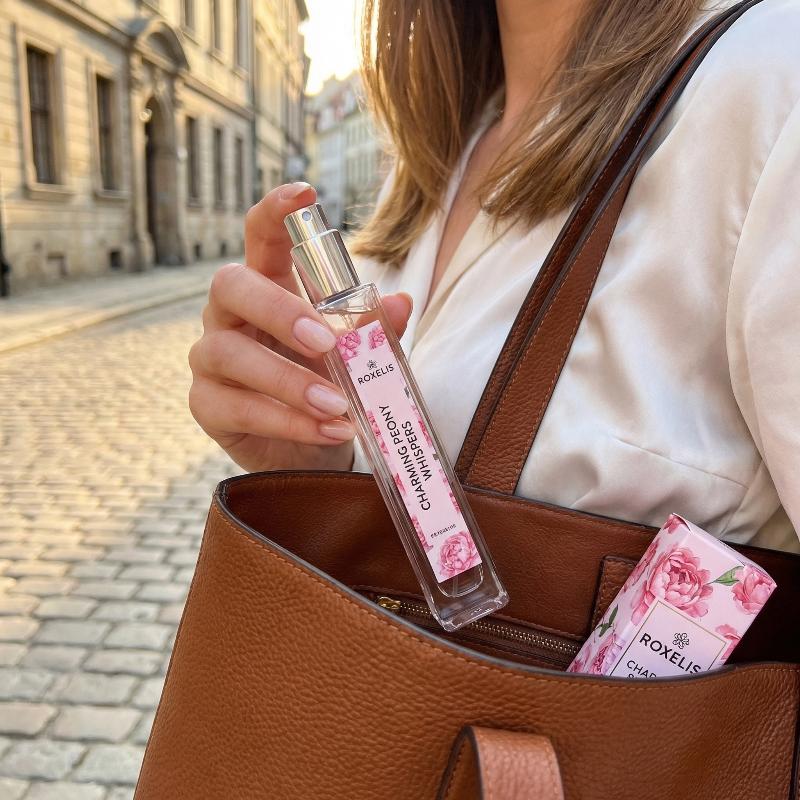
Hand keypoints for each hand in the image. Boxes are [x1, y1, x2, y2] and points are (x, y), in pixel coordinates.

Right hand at [189, 183, 412, 472]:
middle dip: (279, 310)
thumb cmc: (329, 384)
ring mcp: (211, 359)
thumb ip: (374, 330)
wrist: (311, 446)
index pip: (260, 236)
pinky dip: (287, 422)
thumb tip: (400, 303)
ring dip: (288, 381)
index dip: (276, 211)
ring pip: (229, 353)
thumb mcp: (358, 355)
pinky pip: (237, 408)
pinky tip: (328, 429)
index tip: (305, 192)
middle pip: (230, 285)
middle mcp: (229, 314)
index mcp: (267, 287)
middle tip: (326, 343)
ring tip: (337, 404)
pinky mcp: (207, 405)